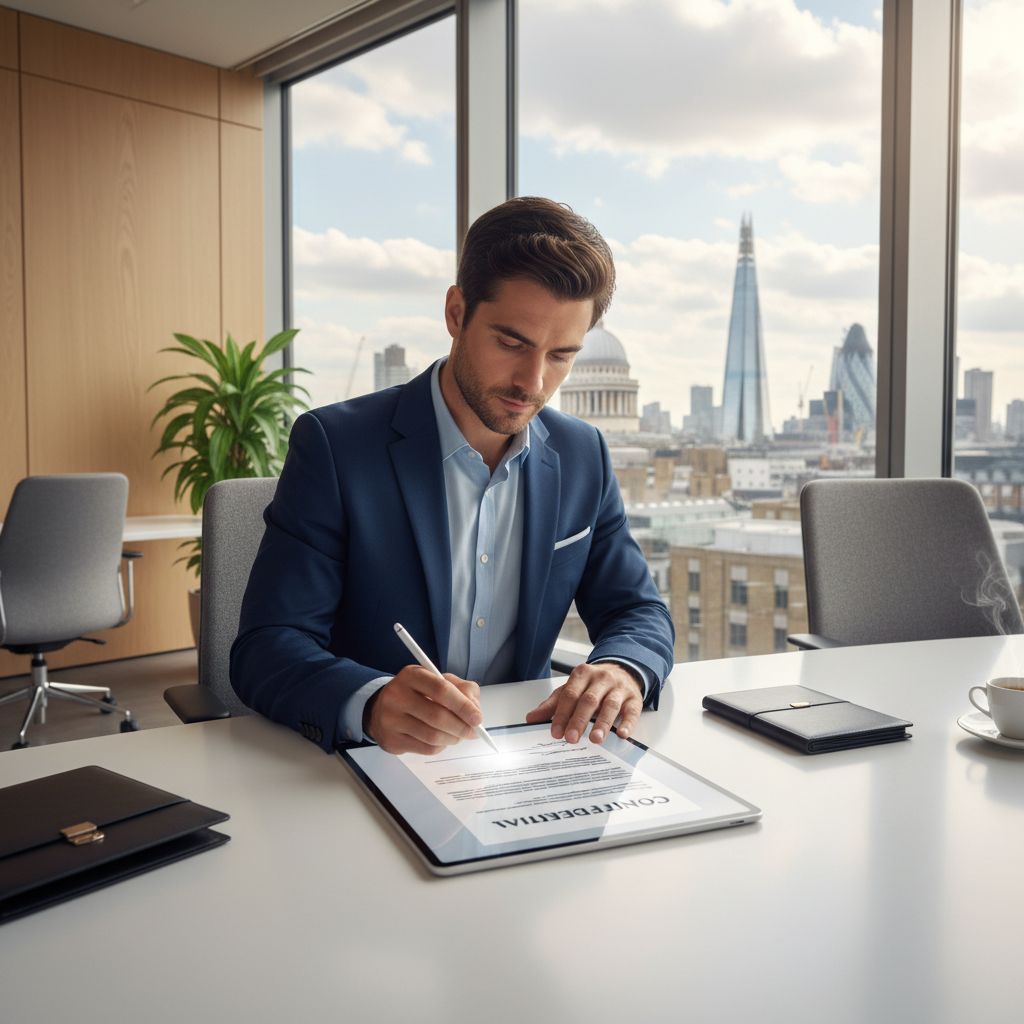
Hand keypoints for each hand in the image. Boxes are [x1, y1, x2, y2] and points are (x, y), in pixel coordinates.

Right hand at [364, 666, 481, 755]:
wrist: (381, 708)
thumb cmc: (417, 693)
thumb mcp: (439, 681)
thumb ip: (463, 690)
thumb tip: (475, 710)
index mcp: (412, 675)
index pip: (441, 689)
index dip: (463, 705)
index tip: (477, 718)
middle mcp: (397, 695)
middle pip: (437, 716)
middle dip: (461, 727)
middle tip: (473, 732)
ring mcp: (391, 719)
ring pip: (432, 736)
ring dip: (453, 738)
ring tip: (459, 735)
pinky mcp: (391, 740)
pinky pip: (425, 749)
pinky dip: (440, 746)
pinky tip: (442, 740)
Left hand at [524, 662, 642, 744]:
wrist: (622, 670)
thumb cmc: (593, 684)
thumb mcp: (571, 689)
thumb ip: (552, 704)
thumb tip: (531, 718)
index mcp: (582, 674)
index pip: (570, 695)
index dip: (562, 714)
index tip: (556, 732)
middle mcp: (601, 679)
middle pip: (589, 700)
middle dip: (579, 720)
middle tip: (572, 738)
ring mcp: (619, 688)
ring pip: (610, 705)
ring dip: (602, 723)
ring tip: (595, 739)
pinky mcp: (634, 699)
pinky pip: (632, 711)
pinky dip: (627, 723)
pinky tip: (621, 734)